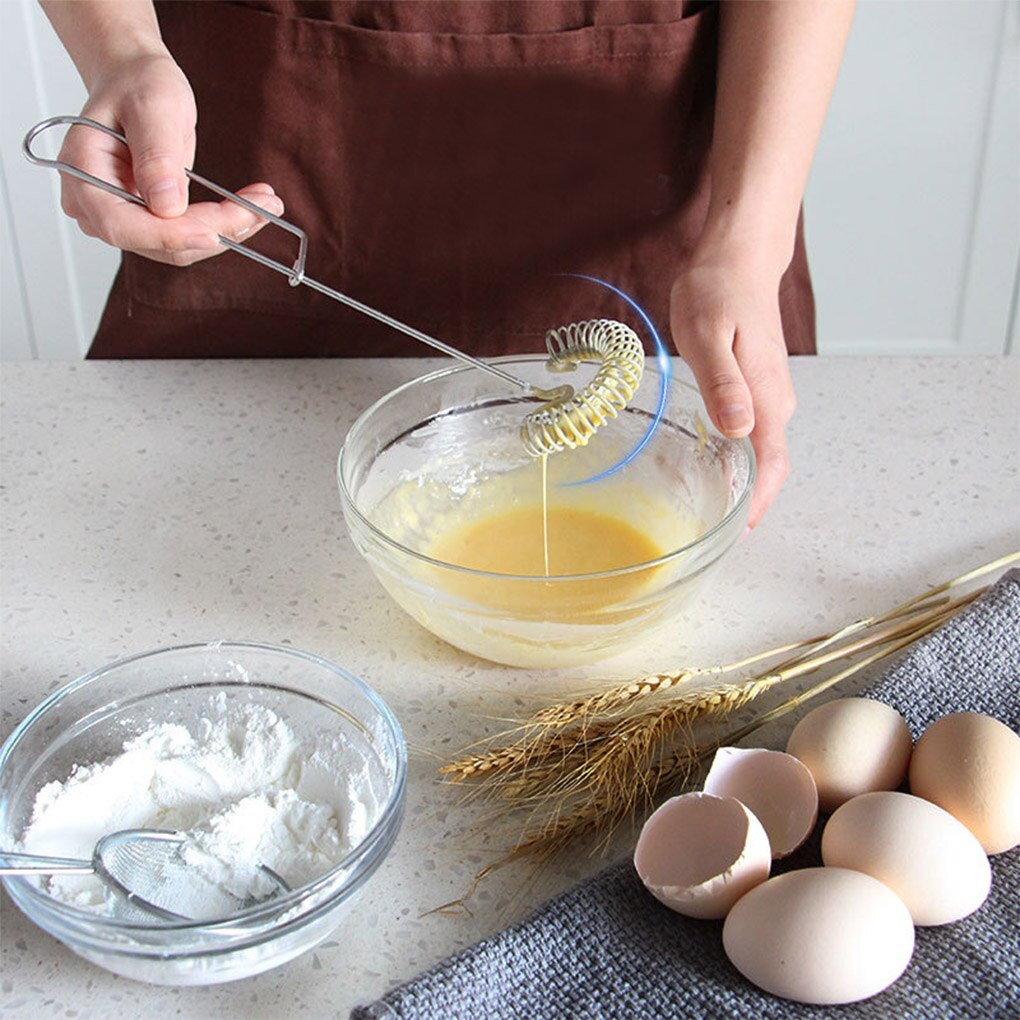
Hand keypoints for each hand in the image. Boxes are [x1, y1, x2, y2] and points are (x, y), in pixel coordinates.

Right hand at [58, 51, 282, 265]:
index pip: (123, 226)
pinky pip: (189, 235)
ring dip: (227, 229)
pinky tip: (251, 206)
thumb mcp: (153, 106)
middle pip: (158, 241)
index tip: (214, 233)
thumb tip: (167, 204)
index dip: (169, 236)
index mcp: (82, 175)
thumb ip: (157, 154)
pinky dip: (223, 224)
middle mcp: (97, 206)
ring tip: (266, 202)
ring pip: (180, 246)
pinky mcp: (150, 222)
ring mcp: (124, 218)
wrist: (137, 83)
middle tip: (262, 207)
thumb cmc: (137, 85)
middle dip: (214, 229)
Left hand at [670, 244, 796, 530]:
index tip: (735, 534)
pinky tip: (711, 462)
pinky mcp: (760, 386)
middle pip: (769, 467)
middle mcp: (776, 402)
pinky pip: (754, 433)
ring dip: (741, 481)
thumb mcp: (708, 335)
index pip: (771, 465)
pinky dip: (736, 456)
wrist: (738, 258)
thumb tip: (739, 429)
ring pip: (761, 451)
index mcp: (766, 398)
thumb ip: (724, 384)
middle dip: (746, 502)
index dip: (756, 504)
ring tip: (708, 506)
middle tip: (711, 531)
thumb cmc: (718, 291)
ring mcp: (771, 394)